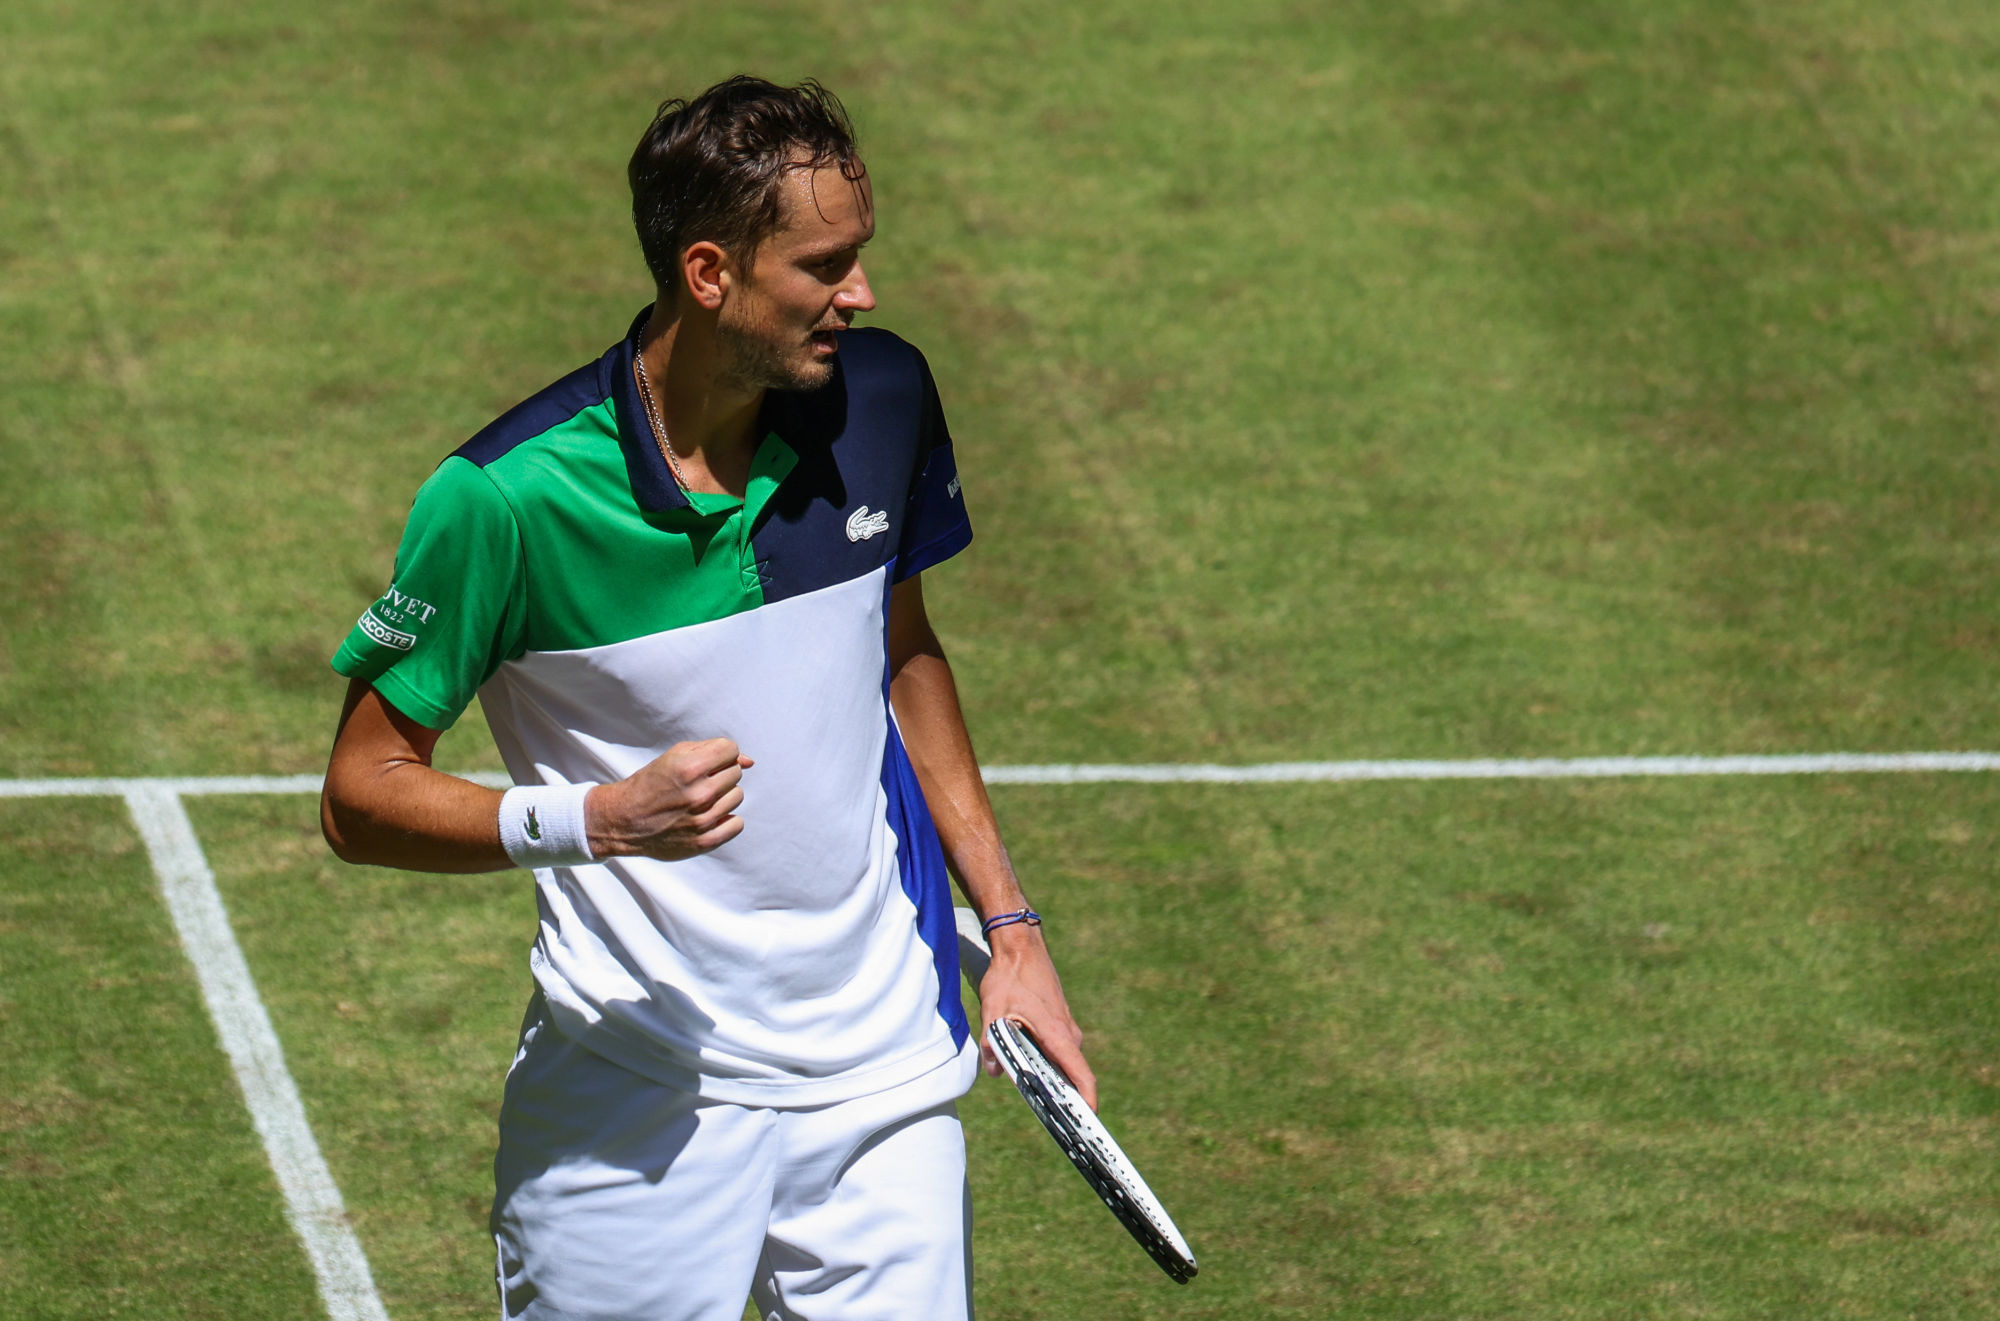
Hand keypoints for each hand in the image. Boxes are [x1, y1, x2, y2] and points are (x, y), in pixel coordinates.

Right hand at [585, 738, 752, 859]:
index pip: (731, 749)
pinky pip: (737, 824)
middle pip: (736, 772)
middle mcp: (698, 794)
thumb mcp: (674, 757)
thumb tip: (749, 761)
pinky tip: (709, 817)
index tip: (707, 762)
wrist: (624, 820)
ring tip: (700, 800)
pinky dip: (726, 820)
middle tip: (700, 782)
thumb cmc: (650, 784)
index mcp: (689, 768)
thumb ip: (712, 750)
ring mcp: (702, 820)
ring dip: (723, 796)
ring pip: (737, 796)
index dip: (720, 753)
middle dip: (721, 773)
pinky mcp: (704, 841)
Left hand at [979, 925, 1096, 1109]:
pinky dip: (1051, 1064)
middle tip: (1057, 1123)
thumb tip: (993, 1070)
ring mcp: (1066, 1026)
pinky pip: (1059, 1050)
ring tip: (1042, 1101)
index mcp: (1057, 1033)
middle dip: (1067, 1098)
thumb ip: (992, 1042)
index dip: (1087, 1100)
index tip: (1090, 1121)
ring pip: (1064, 1062)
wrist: (1021, 946)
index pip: (1080, 1074)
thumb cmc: (1009, 976)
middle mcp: (1068, 1033)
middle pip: (1072, 1074)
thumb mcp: (993, 1010)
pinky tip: (1032, 1071)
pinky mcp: (1059, 1022)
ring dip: (1056, 1080)